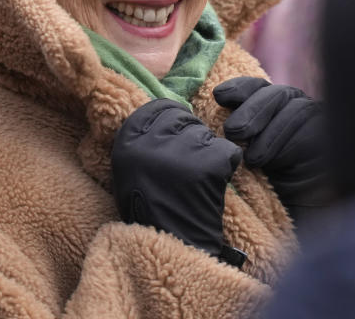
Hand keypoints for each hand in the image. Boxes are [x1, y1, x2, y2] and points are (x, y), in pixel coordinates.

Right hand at [111, 99, 241, 256]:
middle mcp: (150, 142)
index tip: (179, 128)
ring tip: (199, 180)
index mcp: (127, 141)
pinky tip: (215, 184)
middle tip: (193, 161)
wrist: (172, 247)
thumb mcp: (131, 170)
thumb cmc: (150, 212)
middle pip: (183, 118)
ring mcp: (180, 152)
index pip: (157, 107)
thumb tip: (167, 114)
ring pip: (206, 134)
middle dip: (192, 134)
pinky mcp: (208, 164)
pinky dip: (227, 165)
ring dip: (209, 152)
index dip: (172, 115)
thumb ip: (143, 141)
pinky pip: (227, 151)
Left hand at [214, 77, 331, 207]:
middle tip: (232, 131)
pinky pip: (309, 130)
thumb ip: (232, 129)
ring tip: (252, 158)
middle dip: (251, 111)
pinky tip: (271, 162)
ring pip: (293, 109)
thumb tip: (208, 120)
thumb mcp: (241, 148)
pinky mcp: (326, 132)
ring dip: (268, 134)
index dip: (238, 87)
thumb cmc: (261, 173)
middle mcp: (291, 101)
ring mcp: (311, 114)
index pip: (255, 85)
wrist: (292, 200)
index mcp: (268, 100)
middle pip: (273, 94)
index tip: (219, 96)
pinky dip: (286, 145)